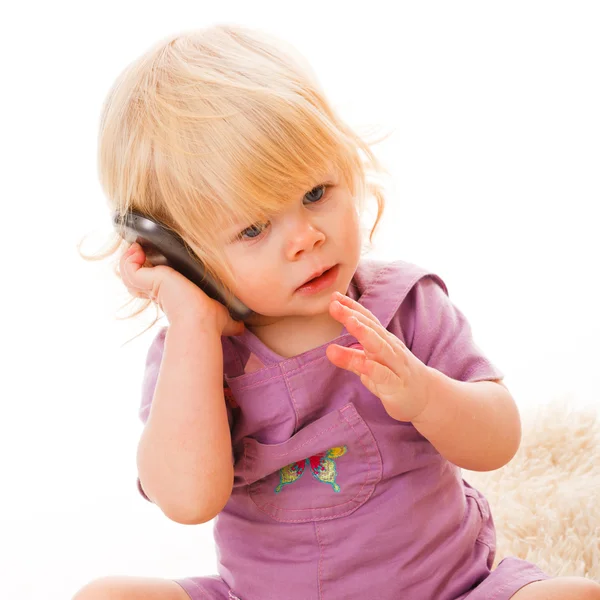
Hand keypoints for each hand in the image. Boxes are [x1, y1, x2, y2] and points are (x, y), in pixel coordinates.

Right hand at [119, 242, 244, 335]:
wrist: (202, 320)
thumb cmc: (212, 320)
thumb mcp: (223, 315)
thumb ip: (231, 319)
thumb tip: (242, 327)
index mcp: (172, 296)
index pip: (155, 282)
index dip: (152, 271)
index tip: (157, 261)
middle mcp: (159, 292)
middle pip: (138, 276)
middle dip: (139, 262)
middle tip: (144, 251)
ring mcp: (151, 287)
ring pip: (129, 272)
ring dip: (131, 258)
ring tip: (139, 248)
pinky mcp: (148, 282)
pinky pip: (127, 268)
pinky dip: (128, 258)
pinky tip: (138, 250)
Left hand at [326, 291, 433, 422]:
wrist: (425, 397)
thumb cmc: (394, 377)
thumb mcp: (369, 367)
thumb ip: (350, 358)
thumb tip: (328, 349)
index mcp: (383, 341)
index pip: (367, 320)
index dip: (351, 308)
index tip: (334, 297)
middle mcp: (390, 348)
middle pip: (371, 329)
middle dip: (353, 315)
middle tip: (334, 305)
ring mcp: (395, 366)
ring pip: (380, 347)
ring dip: (365, 333)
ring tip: (350, 322)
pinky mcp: (396, 385)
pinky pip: (385, 375)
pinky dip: (373, 368)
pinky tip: (363, 363)